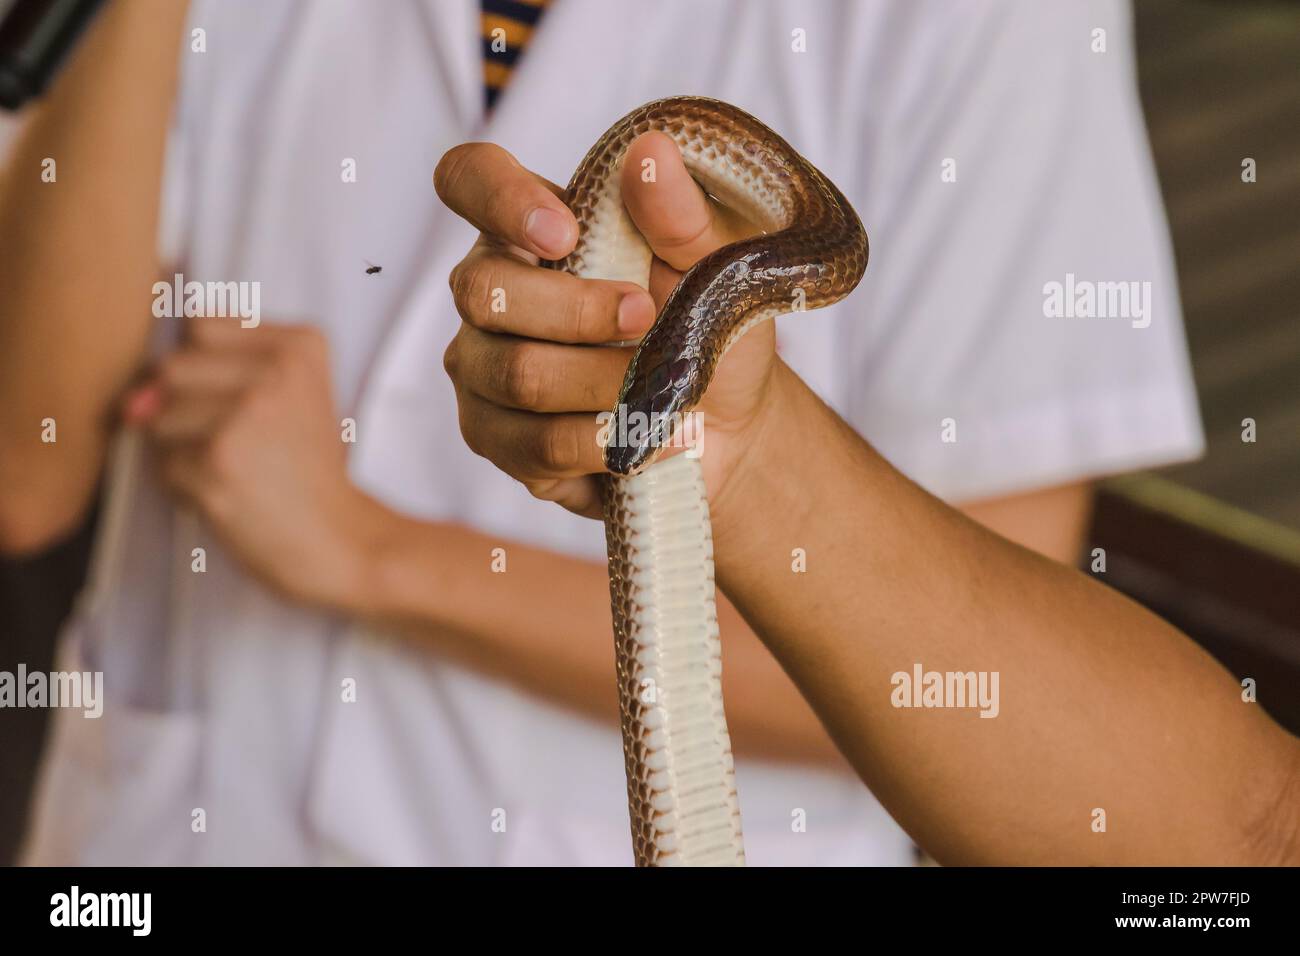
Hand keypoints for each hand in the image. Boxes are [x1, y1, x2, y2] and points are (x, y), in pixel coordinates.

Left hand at [124, 319, 389, 610]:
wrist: (335, 535)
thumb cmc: (302, 468)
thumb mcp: (287, 394)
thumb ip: (209, 368)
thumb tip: (133, 403)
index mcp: (301, 345)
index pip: (200, 324)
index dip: (203, 367)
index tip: (245, 402)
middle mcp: (278, 371)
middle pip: (172, 367)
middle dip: (187, 410)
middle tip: (244, 443)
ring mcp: (248, 414)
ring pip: (159, 417)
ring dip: (183, 450)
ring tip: (238, 468)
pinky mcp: (220, 459)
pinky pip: (162, 462)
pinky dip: (186, 485)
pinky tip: (232, 493)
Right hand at [436, 133, 784, 518]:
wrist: (722, 422)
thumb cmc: (709, 327)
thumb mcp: (716, 266)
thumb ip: (681, 216)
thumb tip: (650, 152)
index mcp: (530, 226)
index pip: (468, 179)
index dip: (498, 199)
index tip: (564, 233)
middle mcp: (489, 289)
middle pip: (485, 292)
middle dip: (578, 313)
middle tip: (650, 320)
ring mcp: (482, 366)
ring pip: (518, 375)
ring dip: (607, 384)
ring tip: (668, 391)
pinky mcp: (495, 437)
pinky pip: (536, 444)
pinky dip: (609, 441)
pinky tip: (651, 435)